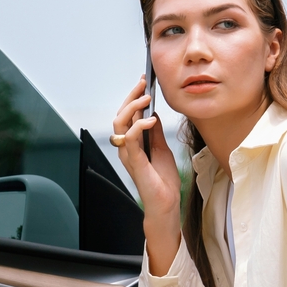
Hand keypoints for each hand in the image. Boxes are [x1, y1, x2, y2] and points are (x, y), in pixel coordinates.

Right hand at [111, 81, 181, 271]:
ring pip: (120, 124)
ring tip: (146, 99)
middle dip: (131, 97)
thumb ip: (156, 132)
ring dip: (133, 108)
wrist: (166, 204)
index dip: (134, 97)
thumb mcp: (162, 149)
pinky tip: (151, 120)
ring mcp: (129, 155)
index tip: (144, 82)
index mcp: (133, 143)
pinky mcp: (135, 163)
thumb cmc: (163, 180)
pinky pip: (131, 141)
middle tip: (143, 85)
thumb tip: (154, 113)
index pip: (128, 115)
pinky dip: (139, 127)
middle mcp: (127, 147)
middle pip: (121, 116)